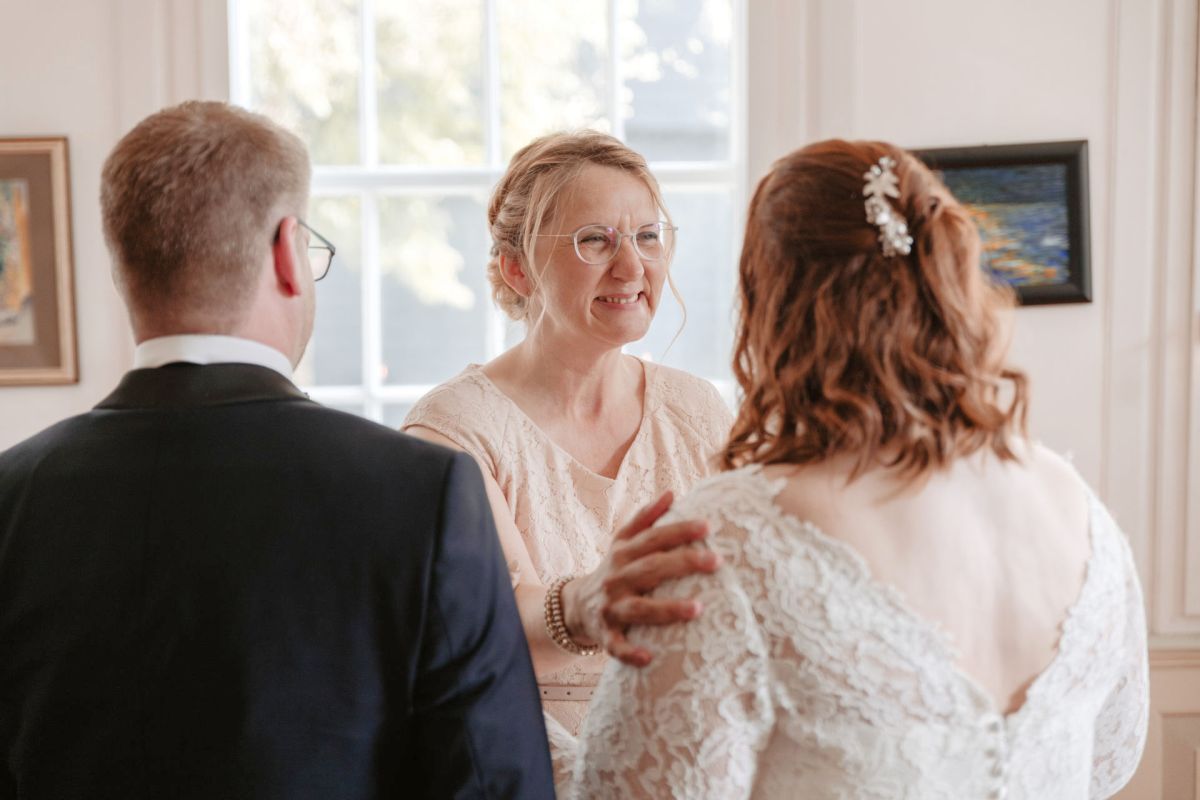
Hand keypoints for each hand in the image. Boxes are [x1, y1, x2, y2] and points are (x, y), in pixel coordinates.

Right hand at [563, 492, 721, 666]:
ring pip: (639, 608)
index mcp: (623, 553)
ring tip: (698, 608)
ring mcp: (611, 608)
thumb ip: (646, 518)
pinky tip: (650, 657)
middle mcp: (617, 578)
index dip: (680, 531)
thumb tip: (672, 493)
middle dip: (683, 563)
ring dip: (667, 609)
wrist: (577, 606)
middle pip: (651, 568)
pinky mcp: (607, 636)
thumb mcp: (622, 542)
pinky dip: (631, 652)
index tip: (708, 526)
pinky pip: (617, 647)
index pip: (654, 538)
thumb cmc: (613, 570)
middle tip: (716, 561)